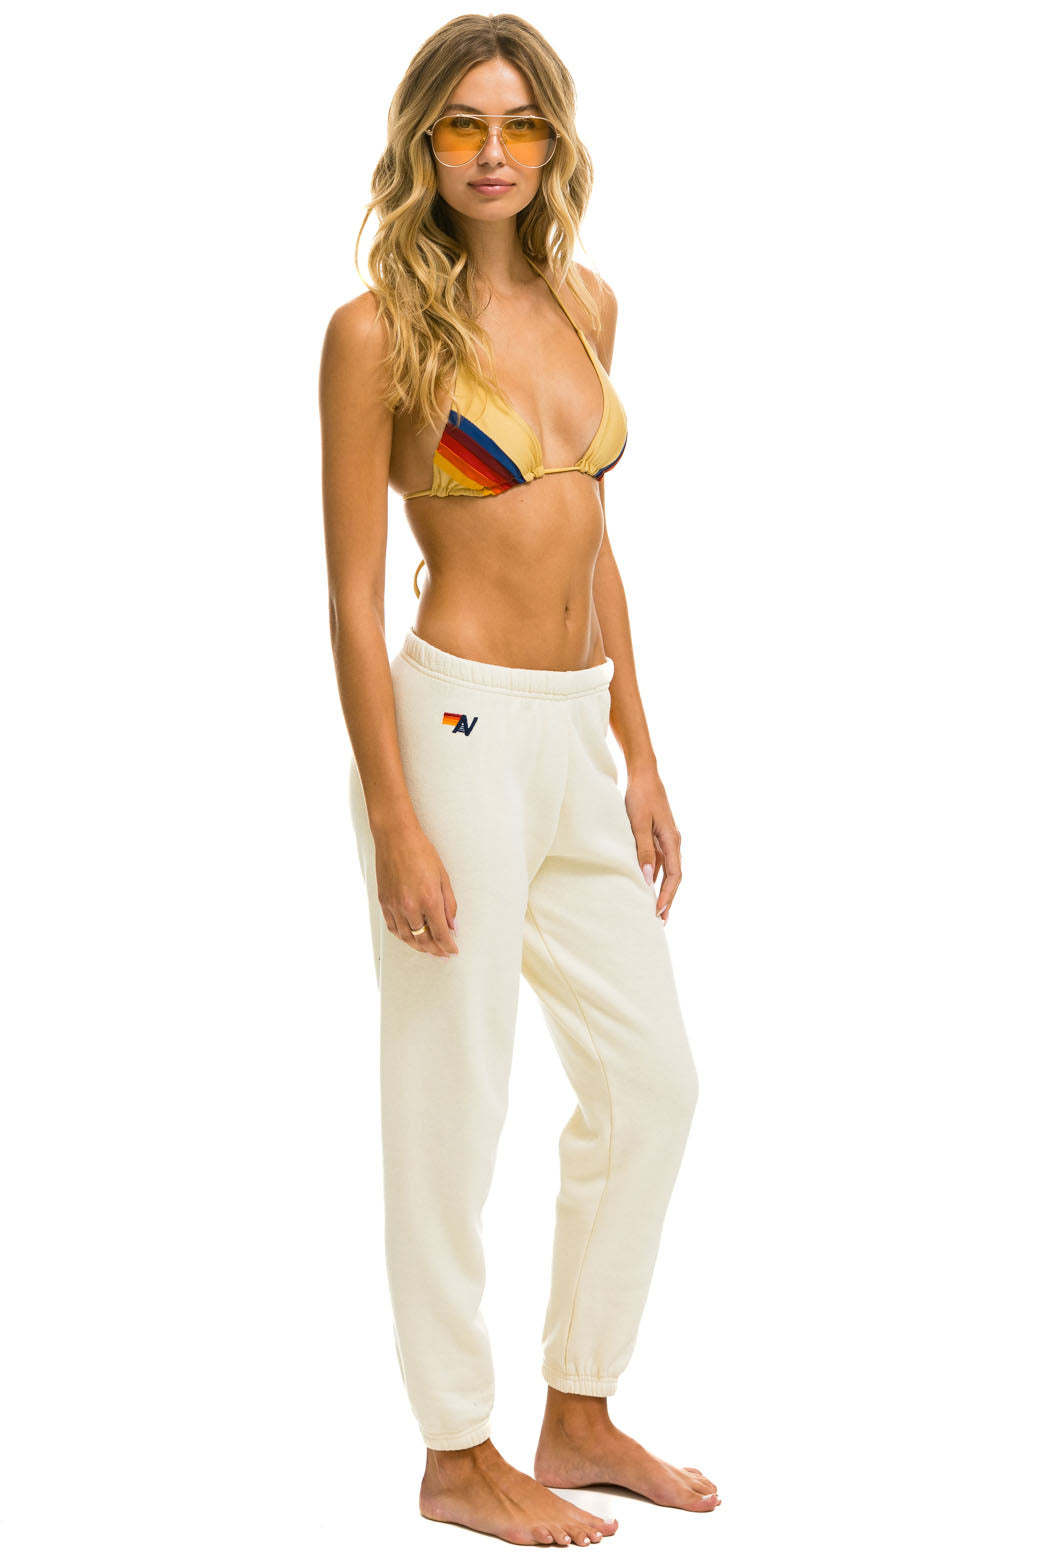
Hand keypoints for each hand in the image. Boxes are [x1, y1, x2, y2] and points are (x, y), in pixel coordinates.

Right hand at [373, 816, 459, 955]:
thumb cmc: (421, 852)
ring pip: (406, 937)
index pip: (440, 934)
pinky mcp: (384, 902)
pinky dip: (403, 936)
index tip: (453, 951)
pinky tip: (410, 937)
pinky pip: (393, 927)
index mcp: (429, 899)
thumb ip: (449, 904)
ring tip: (428, 948)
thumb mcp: (443, 877)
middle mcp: (410, 906)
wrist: (395, 838)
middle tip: (443, 953)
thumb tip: (452, 926)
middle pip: (423, 940)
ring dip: (419, 946)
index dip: (448, 946)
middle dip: (435, 950)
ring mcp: (394, 905)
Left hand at [624, 765, 681, 922]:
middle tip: (660, 920)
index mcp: (672, 840)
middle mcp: (673, 842)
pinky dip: (656, 876)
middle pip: (674, 877)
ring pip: (667, 871)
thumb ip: (643, 849)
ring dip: (662, 890)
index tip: (659, 912)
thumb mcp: (638, 824)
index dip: (667, 895)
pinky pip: (660, 862)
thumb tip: (648, 877)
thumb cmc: (640, 797)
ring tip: (655, 910)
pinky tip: (648, 886)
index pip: (674, 875)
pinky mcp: (658, 837)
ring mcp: (666, 840)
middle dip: (668, 899)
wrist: (644, 775)